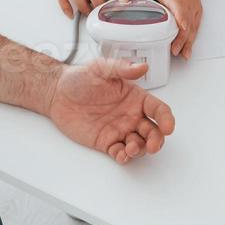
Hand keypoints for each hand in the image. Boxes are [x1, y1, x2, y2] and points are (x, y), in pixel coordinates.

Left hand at [46, 57, 174, 163]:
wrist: (57, 93)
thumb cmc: (80, 79)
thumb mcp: (100, 68)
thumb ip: (121, 68)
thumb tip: (142, 67)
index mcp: (135, 98)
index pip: (158, 110)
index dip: (166, 119)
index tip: (168, 127)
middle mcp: (131, 115)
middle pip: (153, 132)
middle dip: (157, 140)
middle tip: (152, 145)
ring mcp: (119, 130)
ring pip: (139, 145)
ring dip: (140, 150)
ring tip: (131, 148)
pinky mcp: (106, 142)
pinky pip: (120, 153)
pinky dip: (124, 157)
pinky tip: (121, 155)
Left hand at [134, 0, 204, 58]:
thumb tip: (113, 0)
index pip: (177, 6)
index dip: (180, 17)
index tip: (180, 26)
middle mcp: (183, 0)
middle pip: (185, 21)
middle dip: (180, 37)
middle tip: (172, 50)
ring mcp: (191, 5)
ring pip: (192, 26)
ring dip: (187, 41)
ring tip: (181, 54)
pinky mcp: (196, 9)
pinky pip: (196, 25)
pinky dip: (192, 37)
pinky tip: (187, 48)